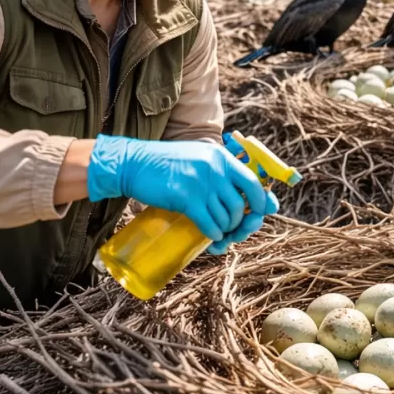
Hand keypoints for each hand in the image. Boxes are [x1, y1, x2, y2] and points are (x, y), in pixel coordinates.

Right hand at [88, 135, 279, 252]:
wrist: (133, 164)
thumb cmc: (166, 165)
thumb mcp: (199, 157)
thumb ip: (219, 171)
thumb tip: (244, 199)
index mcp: (221, 158)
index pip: (253, 183)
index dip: (261, 202)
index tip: (258, 214)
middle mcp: (215, 168)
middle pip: (241, 205)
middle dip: (241, 224)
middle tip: (233, 231)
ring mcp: (201, 183)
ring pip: (226, 217)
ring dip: (226, 230)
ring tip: (219, 232)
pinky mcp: (186, 198)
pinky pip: (209, 223)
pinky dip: (213, 234)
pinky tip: (211, 237)